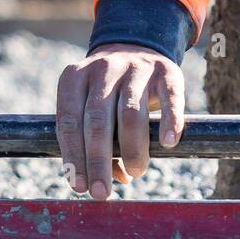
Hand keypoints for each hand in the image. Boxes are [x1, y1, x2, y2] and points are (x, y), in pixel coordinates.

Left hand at [55, 43, 185, 200]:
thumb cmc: (106, 92)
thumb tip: (113, 178)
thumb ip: (93, 140)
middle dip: (98, 161)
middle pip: (97, 121)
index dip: (74, 156)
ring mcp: (135, 68)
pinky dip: (169, 121)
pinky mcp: (166, 71)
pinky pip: (170, 97)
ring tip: (135, 172)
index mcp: (73, 78)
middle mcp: (102, 69)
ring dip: (132, 149)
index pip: (70, 122)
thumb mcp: (90, 106)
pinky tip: (167, 143)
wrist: (135, 46)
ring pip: (130, 113)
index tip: (79, 186)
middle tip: (102, 192)